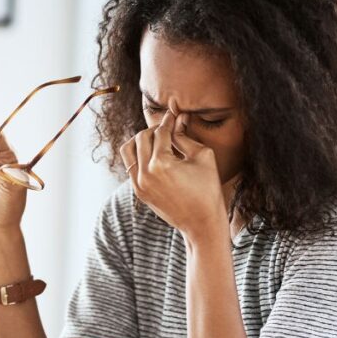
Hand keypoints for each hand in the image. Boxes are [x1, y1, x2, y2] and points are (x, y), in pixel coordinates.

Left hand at [119, 111, 225, 241]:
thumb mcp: (203, 157)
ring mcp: (139, 184)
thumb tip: (178, 118)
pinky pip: (130, 166)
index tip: (173, 115)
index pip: (160, 132)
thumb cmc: (208, 189)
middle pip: (142, 137)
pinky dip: (139, 156)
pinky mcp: (138, 192)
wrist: (201, 222)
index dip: (168, 121)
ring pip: (128, 150)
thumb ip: (185, 136)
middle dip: (155, 130)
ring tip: (157, 142)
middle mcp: (146, 174)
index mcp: (162, 164)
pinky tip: (155, 157)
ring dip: (140, 141)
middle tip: (168, 130)